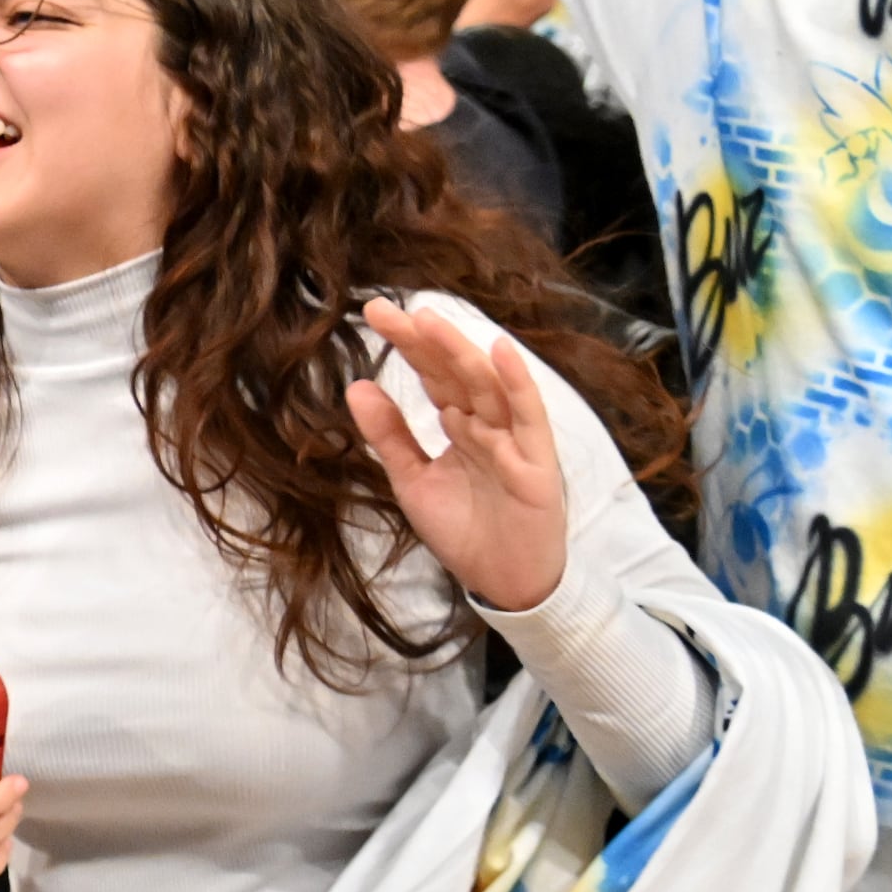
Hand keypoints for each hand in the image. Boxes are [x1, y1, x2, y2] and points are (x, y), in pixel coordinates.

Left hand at [347, 300, 568, 614]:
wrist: (502, 581)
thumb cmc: (464, 530)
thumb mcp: (412, 480)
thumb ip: (389, 435)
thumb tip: (356, 386)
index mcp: (460, 424)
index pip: (432, 375)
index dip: (406, 345)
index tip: (373, 314)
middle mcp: (487, 424)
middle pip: (455, 372)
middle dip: (422, 340)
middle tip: (384, 309)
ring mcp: (513, 439)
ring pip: (486, 386)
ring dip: (459, 352)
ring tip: (429, 320)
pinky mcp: (536, 463)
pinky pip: (528, 418)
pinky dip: (516, 384)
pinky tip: (499, 352)